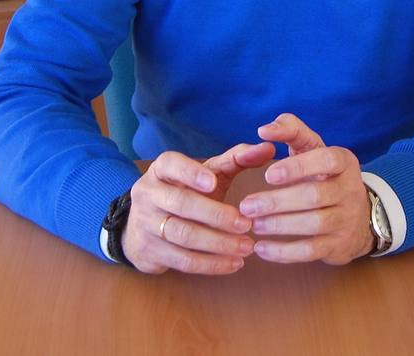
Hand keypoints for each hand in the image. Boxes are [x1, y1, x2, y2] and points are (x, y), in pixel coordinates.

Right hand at [121, 141, 274, 274]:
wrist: (144, 227)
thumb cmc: (186, 192)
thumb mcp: (206, 174)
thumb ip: (236, 160)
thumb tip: (269, 148)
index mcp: (161, 169)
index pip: (171, 165)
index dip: (191, 173)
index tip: (214, 182)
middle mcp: (148, 193)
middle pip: (181, 203)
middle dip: (216, 215)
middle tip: (247, 224)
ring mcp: (145, 224)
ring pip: (183, 234)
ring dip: (218, 243)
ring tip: (246, 247)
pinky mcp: (150, 252)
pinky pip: (182, 260)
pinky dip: (210, 264)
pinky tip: (233, 263)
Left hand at [239, 113, 374, 264]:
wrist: (358, 216)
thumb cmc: (324, 174)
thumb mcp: (313, 148)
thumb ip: (290, 130)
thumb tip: (264, 129)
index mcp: (344, 161)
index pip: (325, 160)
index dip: (297, 167)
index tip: (268, 174)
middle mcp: (350, 190)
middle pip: (314, 196)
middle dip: (278, 201)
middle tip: (247, 205)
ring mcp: (347, 220)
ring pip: (314, 224)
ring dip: (280, 226)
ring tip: (253, 224)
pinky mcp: (339, 246)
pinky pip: (311, 251)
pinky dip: (285, 252)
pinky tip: (262, 249)